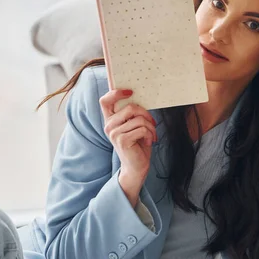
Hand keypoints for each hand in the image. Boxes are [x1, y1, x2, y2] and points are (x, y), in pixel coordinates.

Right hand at [99, 89, 156, 204]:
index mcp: (110, 119)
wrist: (137, 167)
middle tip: (153, 123)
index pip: (105, 101)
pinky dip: (150, 134)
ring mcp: (114, 133)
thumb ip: (132, 114)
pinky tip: (149, 141)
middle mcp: (109, 125)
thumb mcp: (134, 126)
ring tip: (151, 135)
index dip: (116, 93)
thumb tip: (138, 98)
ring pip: (139, 119)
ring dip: (151, 127)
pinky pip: (142, 129)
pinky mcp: (122, 140)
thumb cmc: (138, 145)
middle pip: (131, 107)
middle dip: (147, 114)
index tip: (130, 92)